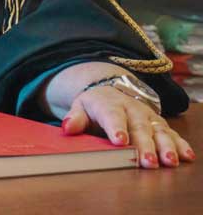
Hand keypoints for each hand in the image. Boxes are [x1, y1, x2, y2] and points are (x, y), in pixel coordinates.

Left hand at [61, 86, 195, 167]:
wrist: (110, 91)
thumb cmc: (94, 105)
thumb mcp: (80, 107)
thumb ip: (74, 118)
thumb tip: (67, 128)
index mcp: (109, 104)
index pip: (112, 115)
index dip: (117, 127)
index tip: (120, 141)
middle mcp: (131, 109)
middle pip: (139, 127)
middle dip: (144, 145)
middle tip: (147, 162)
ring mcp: (147, 116)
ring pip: (158, 131)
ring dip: (165, 146)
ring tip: (169, 161)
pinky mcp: (158, 123)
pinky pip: (171, 133)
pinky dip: (180, 144)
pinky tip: (186, 156)